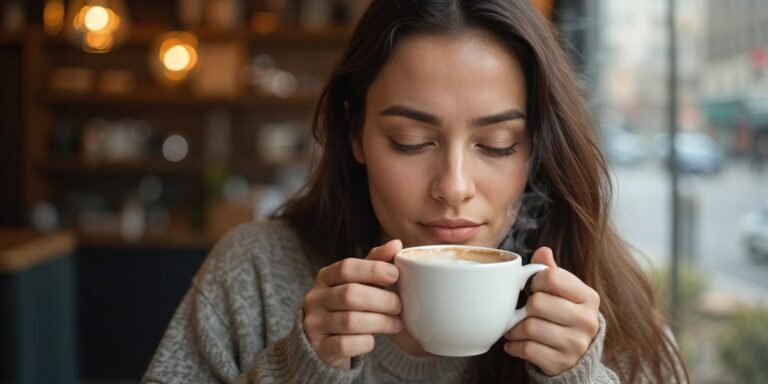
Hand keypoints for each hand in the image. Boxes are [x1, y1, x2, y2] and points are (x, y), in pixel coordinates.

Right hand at [302, 240, 403, 368]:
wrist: (323, 343)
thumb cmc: (348, 306)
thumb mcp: (359, 282)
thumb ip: (375, 263)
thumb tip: (396, 244)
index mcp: (325, 277)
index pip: (346, 267)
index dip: (373, 269)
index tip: (395, 275)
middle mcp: (315, 298)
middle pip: (350, 294)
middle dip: (382, 300)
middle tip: (399, 306)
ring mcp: (314, 324)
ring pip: (350, 321)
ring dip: (380, 322)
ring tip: (396, 323)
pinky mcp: (319, 348)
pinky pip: (346, 345)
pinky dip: (366, 342)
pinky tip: (373, 339)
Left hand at [503, 247, 600, 375]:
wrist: (576, 357)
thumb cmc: (564, 316)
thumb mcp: (563, 293)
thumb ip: (551, 271)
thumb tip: (543, 251)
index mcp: (589, 297)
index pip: (552, 276)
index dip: (535, 281)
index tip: (534, 288)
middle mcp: (587, 321)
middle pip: (538, 302)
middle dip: (525, 307)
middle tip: (525, 311)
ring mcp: (576, 344)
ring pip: (530, 327)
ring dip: (515, 328)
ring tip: (516, 327)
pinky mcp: (562, 362)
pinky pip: (527, 348)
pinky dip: (514, 345)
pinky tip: (515, 342)